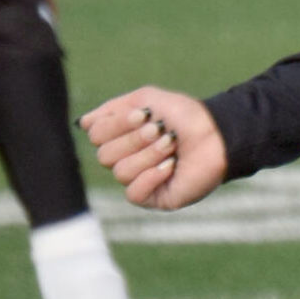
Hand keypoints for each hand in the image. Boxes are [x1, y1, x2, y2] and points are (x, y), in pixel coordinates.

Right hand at [81, 86, 228, 210]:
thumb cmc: (184, 115)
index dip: (116, 124)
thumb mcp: (146, 100)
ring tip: (171, 146)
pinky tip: (169, 167)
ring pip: (120, 172)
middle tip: (160, 130)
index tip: (145, 114)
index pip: (95, 135)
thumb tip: (82, 123)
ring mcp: (140, 180)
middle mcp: (126, 160)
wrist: (217, 134)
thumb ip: (113, 109)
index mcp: (121, 137)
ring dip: (148, 155)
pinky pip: (133, 194)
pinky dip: (150, 177)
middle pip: (103, 155)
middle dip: (134, 140)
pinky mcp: (155, 198)